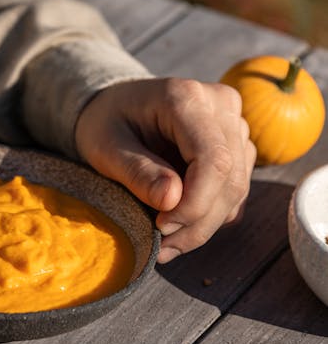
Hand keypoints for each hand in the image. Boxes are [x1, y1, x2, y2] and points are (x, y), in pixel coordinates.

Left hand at [74, 77, 255, 263]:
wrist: (116, 108)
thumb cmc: (106, 124)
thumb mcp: (105, 147)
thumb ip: (137, 171)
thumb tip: (172, 201)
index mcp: (186, 97)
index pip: (213, 159)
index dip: (195, 203)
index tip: (162, 227)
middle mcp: (220, 105)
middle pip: (230, 178)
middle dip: (198, 222)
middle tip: (161, 246)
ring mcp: (234, 123)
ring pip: (237, 189)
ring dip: (204, 225)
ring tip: (166, 241)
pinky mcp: (238, 145)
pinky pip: (235, 191)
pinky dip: (211, 216)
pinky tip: (180, 225)